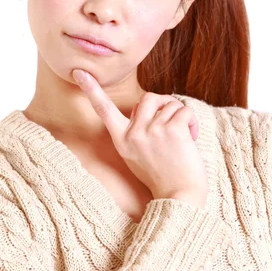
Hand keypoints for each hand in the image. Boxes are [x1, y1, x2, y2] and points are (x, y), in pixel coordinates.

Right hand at [72, 69, 207, 207]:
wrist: (179, 198)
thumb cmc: (162, 176)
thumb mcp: (137, 155)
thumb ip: (137, 131)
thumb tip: (148, 106)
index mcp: (122, 140)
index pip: (103, 110)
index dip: (91, 89)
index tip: (80, 72)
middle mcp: (133, 134)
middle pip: (149, 97)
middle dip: (164, 106)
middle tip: (173, 124)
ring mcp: (152, 131)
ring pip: (170, 104)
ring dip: (181, 116)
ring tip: (183, 137)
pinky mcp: (172, 130)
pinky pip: (184, 111)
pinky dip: (192, 122)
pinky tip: (191, 138)